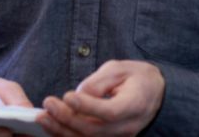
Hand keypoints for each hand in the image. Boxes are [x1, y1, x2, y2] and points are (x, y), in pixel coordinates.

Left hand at [39, 60, 164, 136]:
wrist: (155, 94)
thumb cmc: (136, 78)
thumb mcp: (119, 69)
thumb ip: (98, 82)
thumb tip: (76, 96)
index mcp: (135, 104)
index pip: (110, 111)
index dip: (88, 107)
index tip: (68, 96)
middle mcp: (128, 126)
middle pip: (94, 130)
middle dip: (67, 118)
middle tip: (48, 104)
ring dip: (62, 130)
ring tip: (43, 117)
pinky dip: (67, 135)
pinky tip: (52, 125)